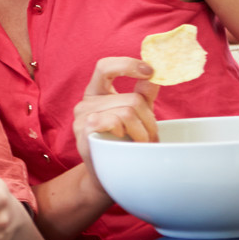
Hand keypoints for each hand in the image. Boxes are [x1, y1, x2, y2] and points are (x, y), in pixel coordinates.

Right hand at [72, 57, 161, 195]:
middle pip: (132, 98)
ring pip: (128, 111)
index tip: (150, 72)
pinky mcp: (84, 131)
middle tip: (151, 136)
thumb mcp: (137, 114)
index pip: (105, 66)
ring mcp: (82, 117)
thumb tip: (156, 72)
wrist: (107, 174)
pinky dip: (128, 132)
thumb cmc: (122, 144)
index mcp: (96, 93)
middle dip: (149, 120)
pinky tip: (124, 142)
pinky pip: (115, 121)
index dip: (128, 65)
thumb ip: (143, 92)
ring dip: (143, 131)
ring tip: (141, 143)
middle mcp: (86, 102)